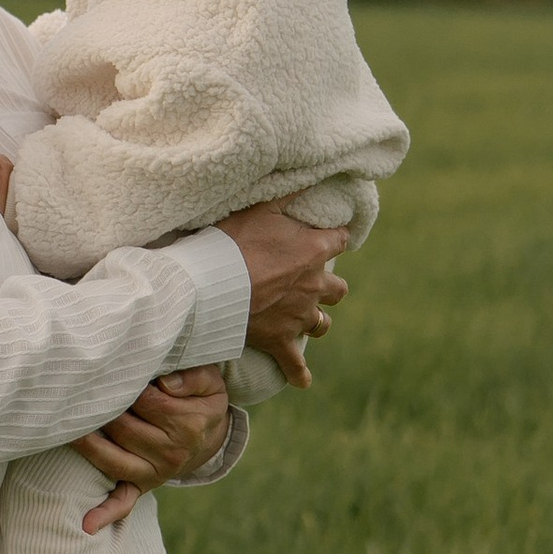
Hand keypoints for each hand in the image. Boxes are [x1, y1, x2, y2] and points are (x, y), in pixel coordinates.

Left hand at [70, 366, 230, 530]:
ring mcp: (156, 473)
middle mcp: (170, 453)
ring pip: (114, 461)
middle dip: (102, 408)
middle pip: (123, 429)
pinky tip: (87, 525)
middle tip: (82, 390)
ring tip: (65, 428)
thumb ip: (191, 377)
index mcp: (186, 425)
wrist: (210, 433)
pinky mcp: (144, 485)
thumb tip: (164, 383)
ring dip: (88, 446)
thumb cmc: (202, 399)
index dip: (125, 384)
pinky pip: (125, 502)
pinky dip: (106, 514)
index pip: (144, 402)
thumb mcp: (209, 381)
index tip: (111, 372)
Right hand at [215, 200, 347, 390]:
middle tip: (312, 282)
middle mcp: (314, 286)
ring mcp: (299, 317)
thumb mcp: (261, 207)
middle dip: (328, 286)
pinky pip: (295, 365)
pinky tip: (303, 381)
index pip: (340, 241)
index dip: (334, 239)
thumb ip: (289, 192)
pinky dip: (298, 373)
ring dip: (316, 320)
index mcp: (315, 251)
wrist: (211, 286)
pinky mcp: (280, 341)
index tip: (330, 238)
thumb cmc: (233, 242)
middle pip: (338, 290)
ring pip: (322, 324)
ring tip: (306, 319)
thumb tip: (312, 172)